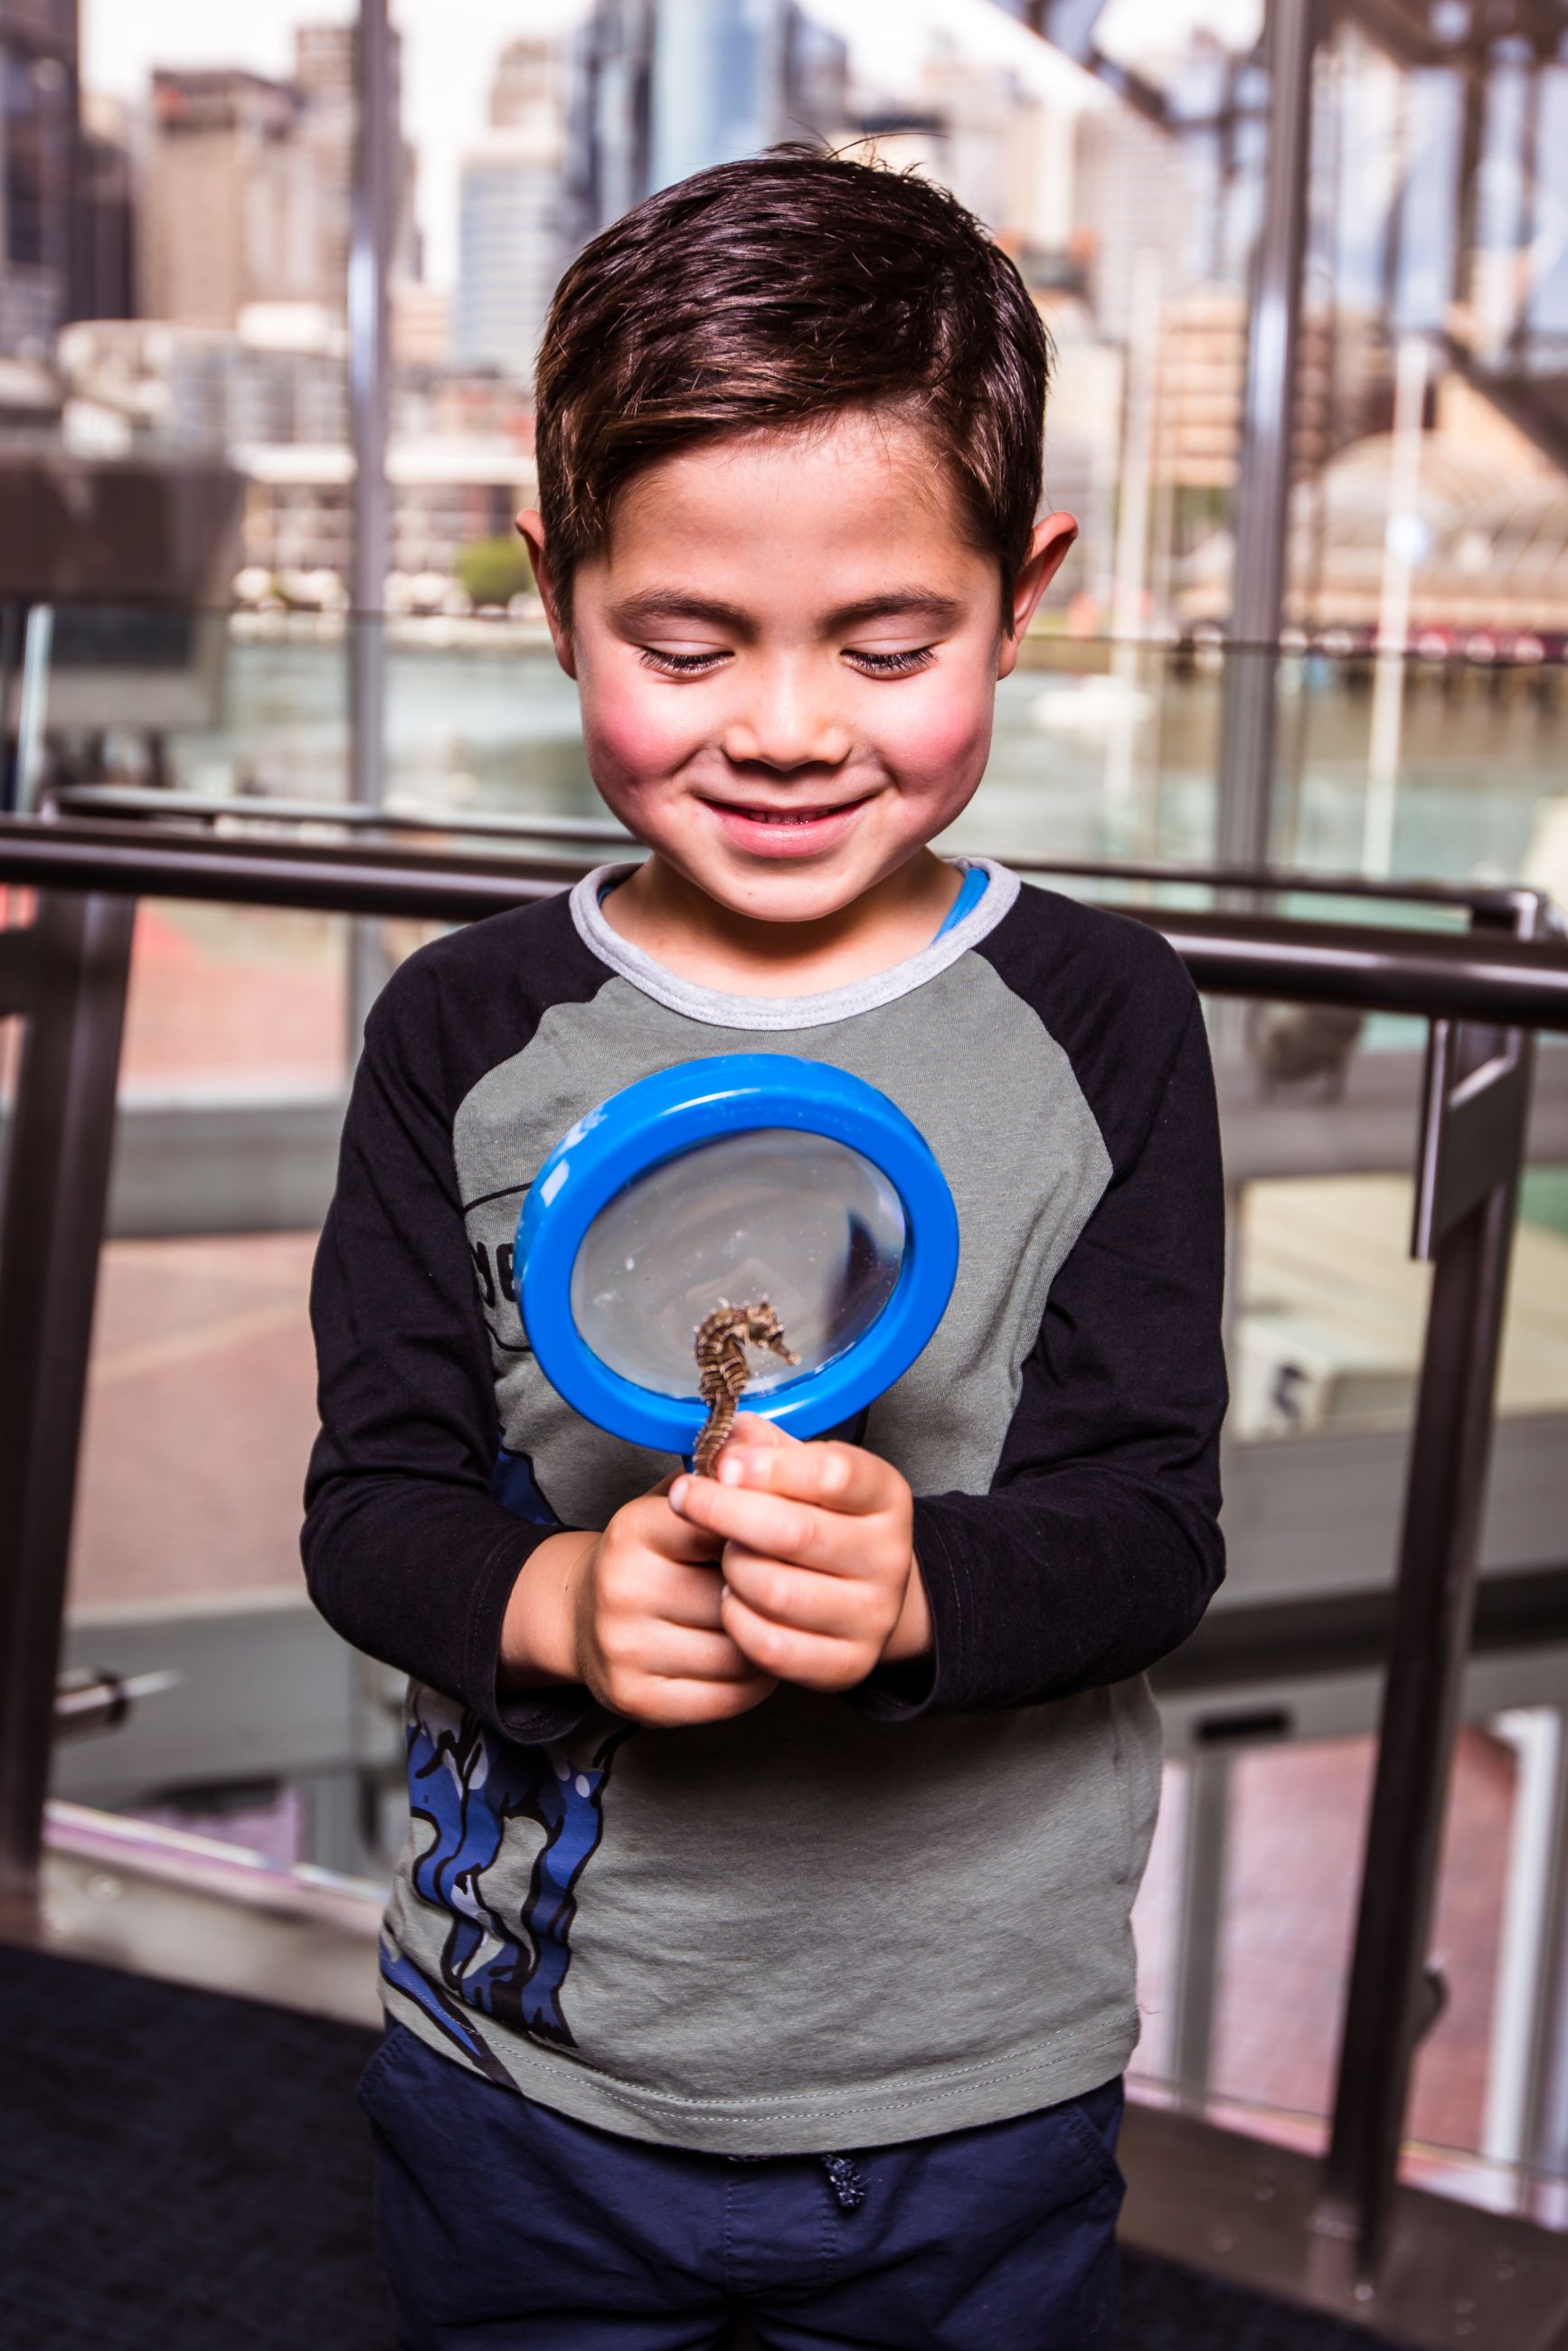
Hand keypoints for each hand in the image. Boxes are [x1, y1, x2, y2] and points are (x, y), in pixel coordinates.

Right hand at [501, 1488, 776, 1728]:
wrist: (579, 1616)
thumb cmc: (647, 1556)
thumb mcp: (672, 1501)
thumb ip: (722, 1473)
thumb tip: (763, 1438)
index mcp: (634, 1529)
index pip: (720, 1526)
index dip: (763, 1534)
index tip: (783, 1536)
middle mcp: (622, 1588)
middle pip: (735, 1595)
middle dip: (770, 1592)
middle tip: (792, 1586)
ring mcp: (625, 1649)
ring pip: (739, 1651)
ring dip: (770, 1639)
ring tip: (775, 1622)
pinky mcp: (639, 1700)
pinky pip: (729, 1696)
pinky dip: (755, 1681)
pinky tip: (753, 1656)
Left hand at [669, 1416, 930, 1692]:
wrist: (862, 1590)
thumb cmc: (819, 1518)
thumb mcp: (802, 1470)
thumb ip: (765, 1448)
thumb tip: (728, 1438)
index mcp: (885, 1495)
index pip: (834, 1474)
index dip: (769, 1468)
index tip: (723, 1466)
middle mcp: (890, 1556)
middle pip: (797, 1533)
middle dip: (725, 1513)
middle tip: (687, 1501)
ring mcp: (873, 1615)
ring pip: (778, 1592)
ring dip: (733, 1569)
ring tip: (723, 1555)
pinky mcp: (848, 1664)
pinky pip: (773, 1647)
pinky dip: (737, 1620)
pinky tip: (732, 1600)